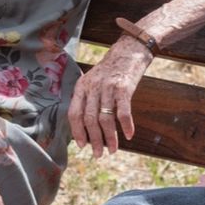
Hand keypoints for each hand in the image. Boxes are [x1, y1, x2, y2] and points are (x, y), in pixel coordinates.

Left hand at [68, 36, 150, 151]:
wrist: (129, 50)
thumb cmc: (111, 70)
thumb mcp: (93, 81)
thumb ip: (88, 99)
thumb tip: (86, 128)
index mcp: (82, 87)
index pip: (74, 114)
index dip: (77, 132)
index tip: (82, 146)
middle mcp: (92, 87)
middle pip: (89, 120)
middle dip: (94, 140)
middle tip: (97, 155)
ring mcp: (108, 87)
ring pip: (105, 119)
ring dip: (109, 138)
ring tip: (113, 150)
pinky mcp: (124, 88)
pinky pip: (123, 112)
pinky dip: (126, 126)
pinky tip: (129, 135)